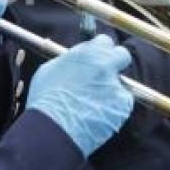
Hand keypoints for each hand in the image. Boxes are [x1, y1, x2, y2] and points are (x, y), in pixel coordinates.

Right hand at [26, 34, 133, 156]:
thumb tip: (78, 56)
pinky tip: (97, 115)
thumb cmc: (46, 100)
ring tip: (93, 104)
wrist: (52, 129)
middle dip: (115, 63)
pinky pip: (122, 103)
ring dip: (111, 89)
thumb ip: (70, 59)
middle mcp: (105, 66)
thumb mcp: (51, 69)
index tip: (96, 58)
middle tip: (105, 75)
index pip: (105, 41)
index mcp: (88, 53)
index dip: (100, 50)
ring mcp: (116, 86)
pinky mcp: (122, 107)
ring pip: (121, 83)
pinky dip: (113, 108)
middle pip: (123, 55)